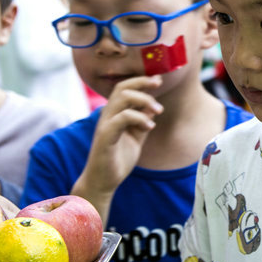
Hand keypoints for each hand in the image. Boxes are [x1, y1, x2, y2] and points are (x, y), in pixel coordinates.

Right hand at [75, 76, 162, 209]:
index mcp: (114, 114)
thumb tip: (154, 107)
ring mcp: (105, 125)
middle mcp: (107, 115)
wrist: (103, 182)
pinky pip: (121, 119)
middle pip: (122, 88)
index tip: (158, 79)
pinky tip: (150, 126)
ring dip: (144, 100)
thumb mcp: (136, 137)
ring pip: (121, 98)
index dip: (141, 80)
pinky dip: (138, 118)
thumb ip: (142, 121)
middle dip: (142, 82)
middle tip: (158, 84)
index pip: (124, 88)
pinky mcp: (105, 137)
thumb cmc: (117, 159)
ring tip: (159, 110)